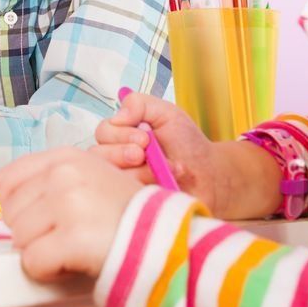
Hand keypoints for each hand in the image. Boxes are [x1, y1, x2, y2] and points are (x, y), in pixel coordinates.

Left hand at [0, 148, 145, 280]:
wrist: (165, 239)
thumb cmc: (128, 216)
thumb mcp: (91, 179)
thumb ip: (53, 184)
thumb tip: (11, 208)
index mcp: (65, 157)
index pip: (8, 179)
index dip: (14, 206)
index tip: (34, 221)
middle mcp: (63, 174)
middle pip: (11, 213)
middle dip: (31, 234)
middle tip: (63, 239)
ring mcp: (68, 202)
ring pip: (19, 239)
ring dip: (41, 253)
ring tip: (72, 250)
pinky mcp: (73, 236)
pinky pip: (33, 262)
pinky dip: (48, 272)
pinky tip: (72, 265)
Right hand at [94, 91, 278, 218]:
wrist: (210, 175)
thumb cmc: (188, 144)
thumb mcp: (167, 113)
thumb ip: (140, 104)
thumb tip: (117, 115)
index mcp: (121, 136)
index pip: (103, 131)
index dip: (120, 134)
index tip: (145, 138)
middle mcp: (117, 158)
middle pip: (96, 155)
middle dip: (120, 152)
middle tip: (143, 153)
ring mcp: (124, 182)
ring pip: (110, 177)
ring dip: (137, 172)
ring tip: (160, 171)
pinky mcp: (133, 202)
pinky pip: (123, 198)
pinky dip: (143, 188)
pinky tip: (161, 185)